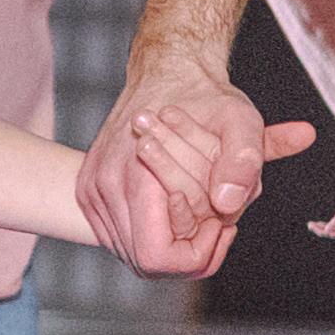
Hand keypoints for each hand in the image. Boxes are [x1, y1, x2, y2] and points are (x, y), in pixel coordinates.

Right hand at [80, 59, 279, 273]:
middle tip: (218, 222)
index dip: (197, 254)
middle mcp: (105, 188)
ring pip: (131, 253)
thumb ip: (244, 162)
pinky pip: (120, 236)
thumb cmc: (205, 98)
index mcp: (135, 177)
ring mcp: (92, 191)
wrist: (166, 72)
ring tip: (201, 212)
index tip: (222, 225)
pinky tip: (177, 208)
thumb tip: (229, 204)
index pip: (158, 257)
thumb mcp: (241, 121)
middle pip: (145, 262)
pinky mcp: (89, 192)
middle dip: (188, 252)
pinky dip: (152, 232)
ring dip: (170, 243)